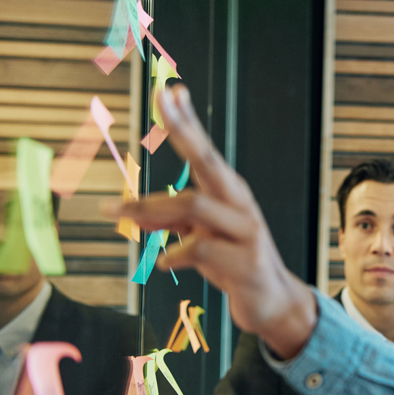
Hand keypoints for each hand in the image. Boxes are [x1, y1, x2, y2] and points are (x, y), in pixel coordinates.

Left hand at [107, 84, 316, 357]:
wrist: (274, 303)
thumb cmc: (234, 264)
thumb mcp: (200, 237)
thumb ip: (172, 222)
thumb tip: (133, 211)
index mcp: (229, 195)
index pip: (205, 151)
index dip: (186, 121)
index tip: (169, 91)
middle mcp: (240, 205)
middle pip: (208, 161)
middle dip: (184, 129)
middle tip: (162, 100)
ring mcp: (246, 232)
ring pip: (194, 205)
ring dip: (150, 208)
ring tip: (119, 216)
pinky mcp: (244, 262)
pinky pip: (199, 248)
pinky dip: (174, 253)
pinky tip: (163, 262)